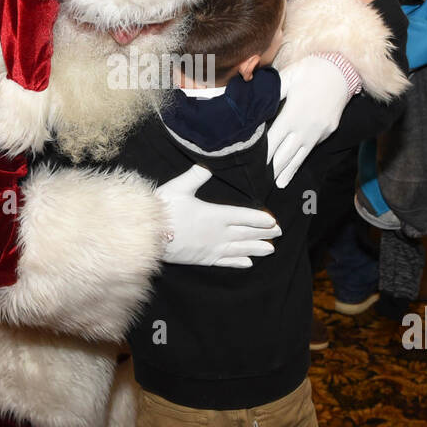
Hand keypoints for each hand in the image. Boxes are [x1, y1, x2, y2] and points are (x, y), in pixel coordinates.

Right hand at [156, 165, 280, 267]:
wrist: (147, 235)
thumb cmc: (163, 209)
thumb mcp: (180, 187)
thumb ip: (196, 175)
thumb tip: (208, 162)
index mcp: (216, 214)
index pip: (245, 216)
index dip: (260, 219)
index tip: (273, 221)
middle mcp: (218, 233)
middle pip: (246, 234)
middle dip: (264, 234)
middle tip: (279, 235)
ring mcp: (211, 248)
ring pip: (240, 249)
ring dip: (256, 249)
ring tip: (271, 250)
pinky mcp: (203, 259)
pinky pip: (225, 262)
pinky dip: (238, 262)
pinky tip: (248, 264)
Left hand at [266, 56, 351, 187]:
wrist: (342, 70)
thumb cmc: (310, 71)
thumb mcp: (287, 77)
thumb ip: (271, 93)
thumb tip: (253, 102)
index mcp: (291, 115)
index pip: (273, 141)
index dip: (262, 156)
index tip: (253, 167)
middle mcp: (304, 128)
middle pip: (285, 154)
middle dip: (273, 169)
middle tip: (261, 184)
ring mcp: (318, 132)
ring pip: (300, 156)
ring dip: (288, 171)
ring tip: (279, 185)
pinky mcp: (328, 131)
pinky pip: (312, 147)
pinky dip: (302, 158)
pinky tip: (295, 165)